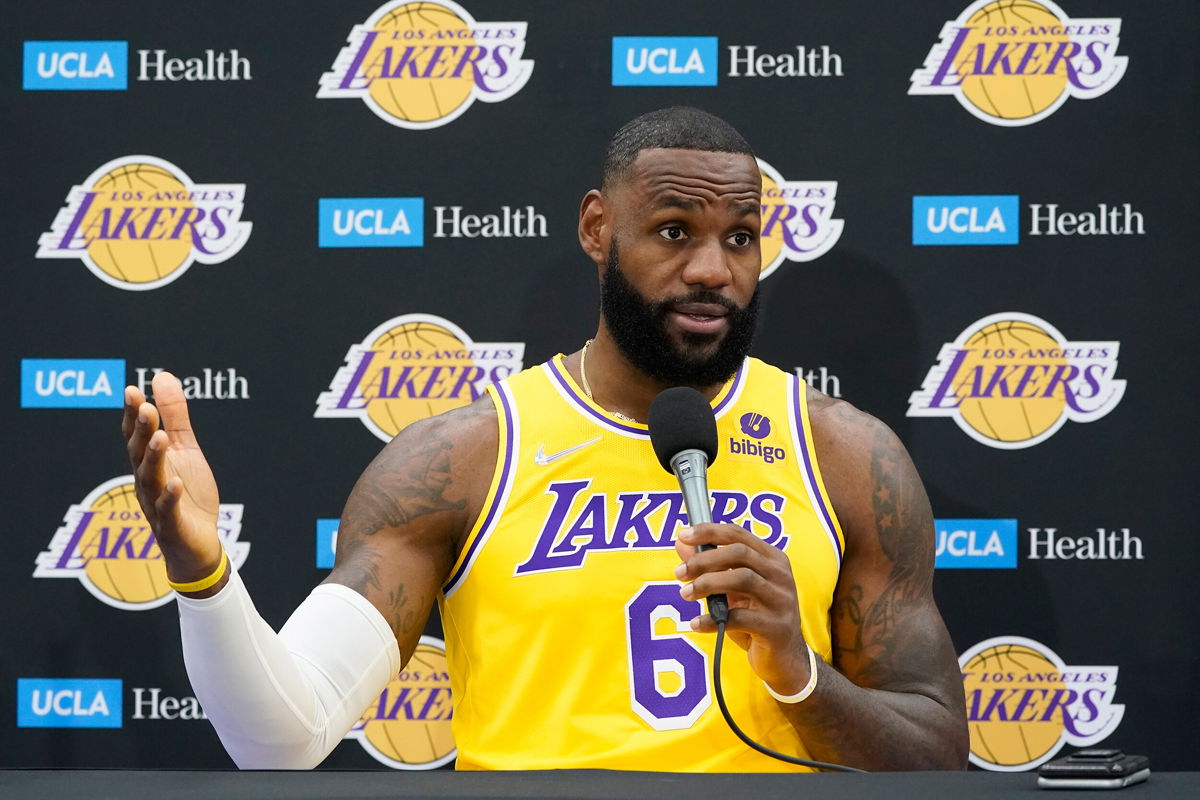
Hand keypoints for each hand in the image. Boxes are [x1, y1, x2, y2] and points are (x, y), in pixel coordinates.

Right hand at [122, 372, 224, 593]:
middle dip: (141, 431)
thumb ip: (175, 416)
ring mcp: (156, 505)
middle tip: (145, 407)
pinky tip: (176, 483)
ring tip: (160, 437)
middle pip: (140, 453)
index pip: (137, 435)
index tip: (132, 390)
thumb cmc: (188, 494)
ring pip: (151, 480)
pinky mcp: (172, 526)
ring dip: (154, 458)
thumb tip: (162, 376)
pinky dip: (170, 497)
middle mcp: (147, 481)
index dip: (134, 414)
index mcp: (149, 462)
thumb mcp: (186, 450)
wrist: (198, 544)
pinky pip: (168, 511)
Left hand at [674, 523, 812, 694]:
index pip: (739, 534)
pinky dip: (713, 619)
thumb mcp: (732, 590)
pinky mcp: (775, 626)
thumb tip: (681, 545)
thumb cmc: (756, 618)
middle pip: (740, 553)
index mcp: (772, 559)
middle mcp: (780, 575)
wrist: (784, 658)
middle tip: (679, 572)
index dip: (709, 531)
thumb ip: (710, 566)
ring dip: (707, 584)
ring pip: (742, 579)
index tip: (683, 536)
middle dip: (704, 559)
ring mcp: (780, 600)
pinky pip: (740, 618)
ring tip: (685, 594)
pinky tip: (696, 624)